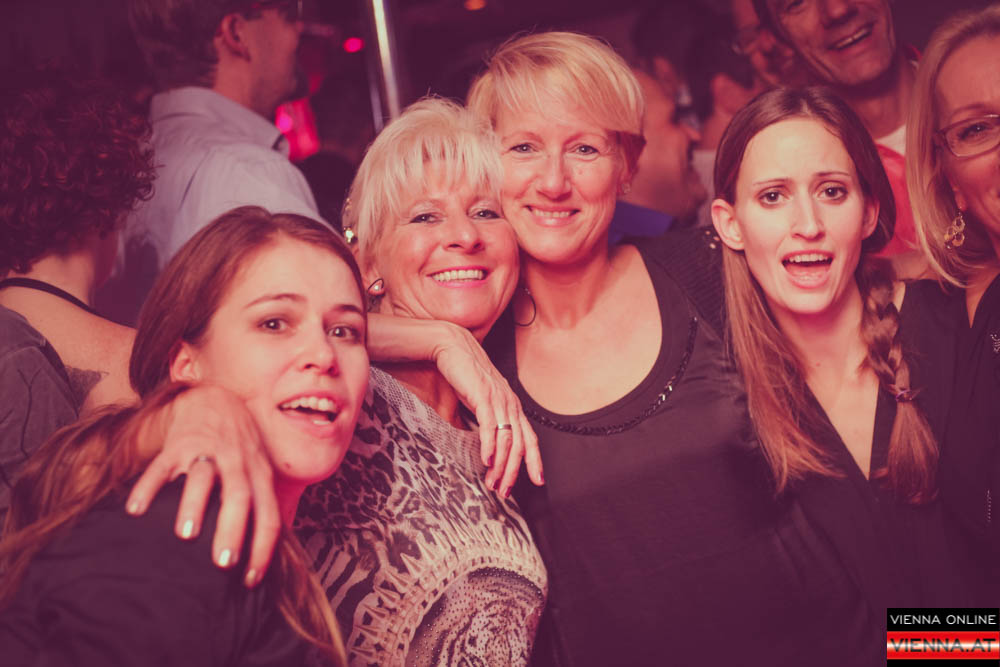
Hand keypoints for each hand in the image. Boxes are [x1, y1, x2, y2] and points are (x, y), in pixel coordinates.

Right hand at [125, 384, 279, 585]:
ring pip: (202, 477)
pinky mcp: (178, 443)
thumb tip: (269, 553)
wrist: (216, 400)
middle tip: (223, 563)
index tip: (249, 580)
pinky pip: (162, 465)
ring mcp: (208, 450)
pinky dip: (148, 486)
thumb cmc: (241, 448)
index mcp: (259, 475)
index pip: (268, 514)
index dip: (263, 547)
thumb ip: (264, 506)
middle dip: (232, 530)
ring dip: (194, 505)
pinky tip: (135, 510)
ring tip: (185, 535)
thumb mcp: (260, 472)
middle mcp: (237, 462)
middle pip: (239, 496)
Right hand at [431, 323, 542, 495]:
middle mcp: (510, 404)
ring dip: (501, 466)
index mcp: (511, 407)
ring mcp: (498, 399)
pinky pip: (491, 426)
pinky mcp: (483, 395)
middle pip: (520, 445)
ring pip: (507, 439)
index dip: (535, 461)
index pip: (529, 438)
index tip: (537, 481)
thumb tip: (477, 449)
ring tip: (492, 484)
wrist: (452, 347)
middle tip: (505, 492)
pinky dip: (490, 446)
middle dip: (514, 472)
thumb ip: (480, 425)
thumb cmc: (462, 376)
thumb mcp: (475, 405)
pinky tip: (486, 461)